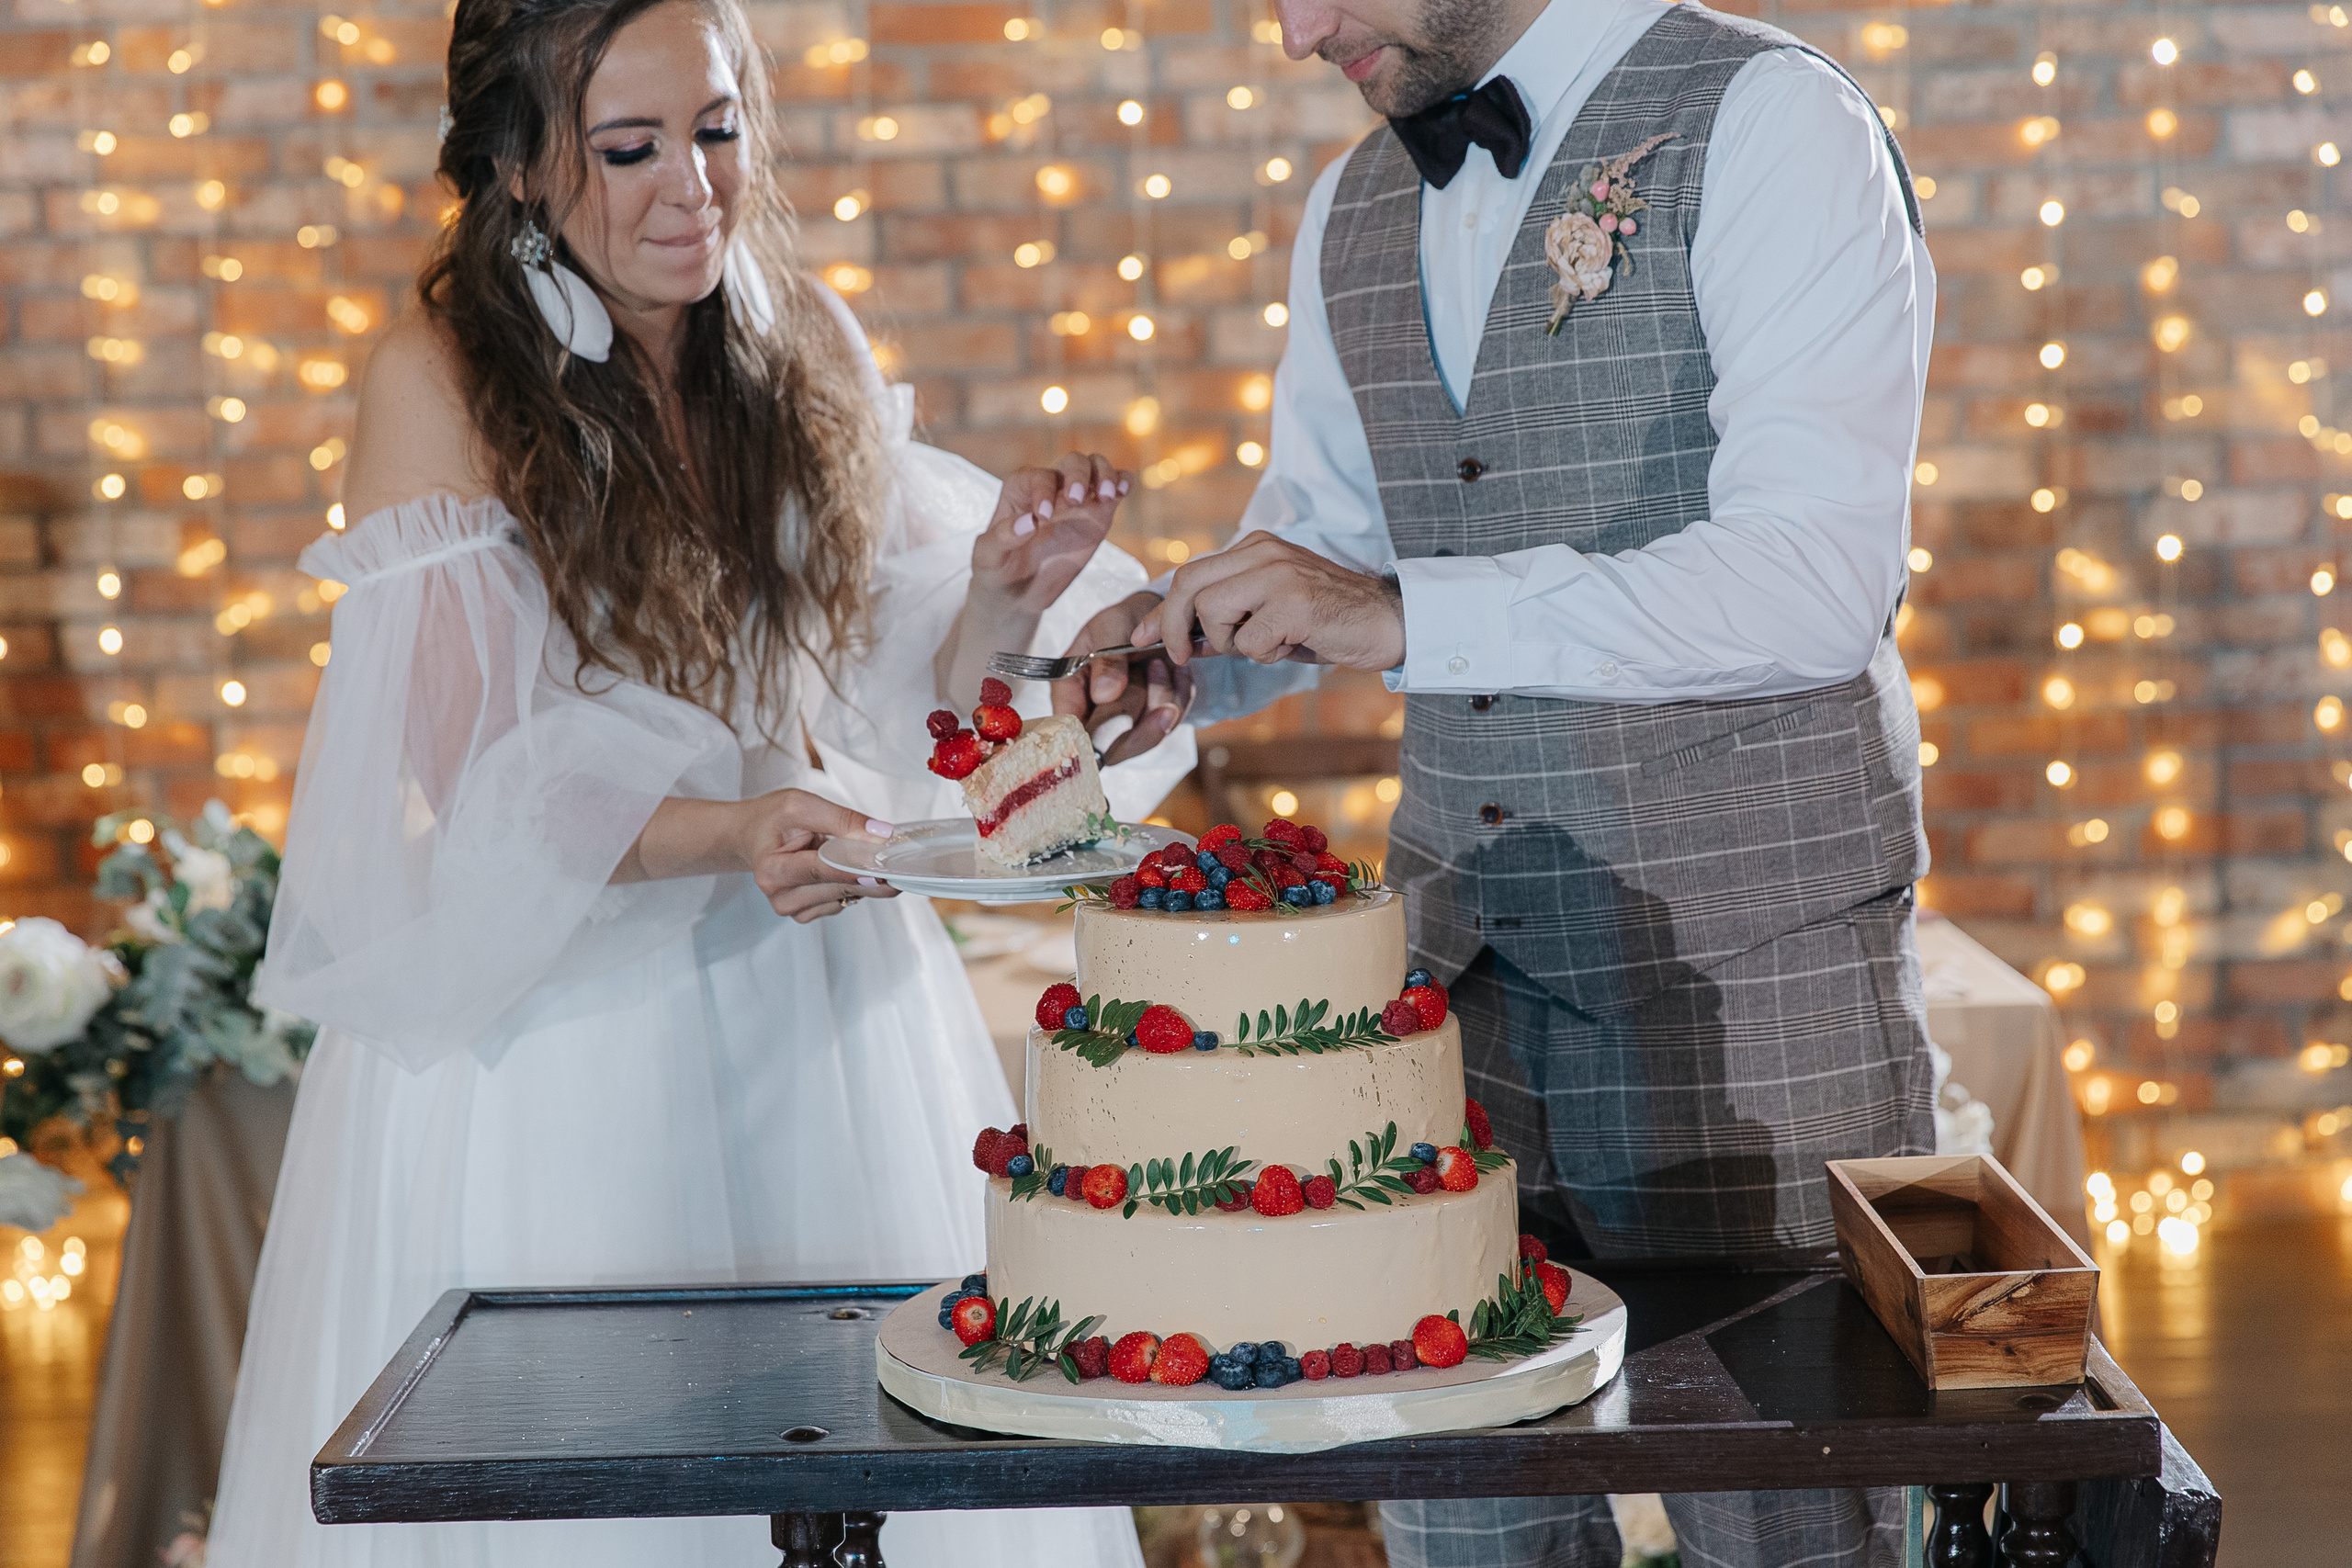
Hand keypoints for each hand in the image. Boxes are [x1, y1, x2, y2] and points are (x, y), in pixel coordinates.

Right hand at [739, 789, 899, 922]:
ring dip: (863, 877)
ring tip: (853, 853)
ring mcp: (794, 909)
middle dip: (871, 872)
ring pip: (848, 896)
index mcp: (773, 869)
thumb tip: (880, 836)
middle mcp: (781, 896)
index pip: (825, 870)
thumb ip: (842, 820)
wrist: (750, 837)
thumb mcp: (801, 804)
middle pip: (841, 887)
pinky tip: (841, 868)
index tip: (888, 865)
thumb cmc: (770, 819)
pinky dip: (853, 884)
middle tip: (896, 858)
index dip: (859, 866)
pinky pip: (844, 901)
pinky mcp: (807, 913)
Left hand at [972, 453, 1134, 615]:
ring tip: (1108, 496)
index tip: (1044, 517)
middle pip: (1072, 462)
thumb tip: (1030, 521)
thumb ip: (1001, 538)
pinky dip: (1123, 482)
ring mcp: (1077, 499)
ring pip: (1096, 467)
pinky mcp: (1099, 513)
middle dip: (1078, 476)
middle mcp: (1051, 487)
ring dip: (1105, 475)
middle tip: (1076, 501)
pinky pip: (1116, 487)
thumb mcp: (987, 558)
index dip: (1043, 491)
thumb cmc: (997, 570)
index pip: (1037, 477)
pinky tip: (1122, 493)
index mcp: (1020, 490)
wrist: (1018, 593)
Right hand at [1050, 590, 1192, 764]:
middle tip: (1156, 673)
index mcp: (1069, 691)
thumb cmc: (1123, 619)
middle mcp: (1092, 714)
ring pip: (1145, 739)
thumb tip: (1104, 695)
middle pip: (1111, 746)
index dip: (1092, 735)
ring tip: (1161, 663)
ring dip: (1163, 700)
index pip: (1071, 730)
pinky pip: (1170, 725)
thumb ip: (1106, 659)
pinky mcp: (1150, 723)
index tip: (1122, 717)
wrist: (1155, 619)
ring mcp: (1123, 723)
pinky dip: (1179, 698)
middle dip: (1141, 715)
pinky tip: (1176, 671)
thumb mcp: (1111, 626)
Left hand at [1144, 531, 1404, 671]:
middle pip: (1189, 584)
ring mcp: (1279, 574)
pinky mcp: (1294, 602)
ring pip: (1213, 611)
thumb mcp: (1272, 614)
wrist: (1390, 621)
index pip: (1191, 574)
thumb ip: (1231, 619)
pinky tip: (1294, 645)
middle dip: (1174, 626)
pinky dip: (1265, 655)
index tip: (1140, 637)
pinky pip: (1250, 640)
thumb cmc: (1329, 622)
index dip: (1161, 610)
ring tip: (1270, 643)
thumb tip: (1184, 640)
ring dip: (1231, 642)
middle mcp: (1264, 552)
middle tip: (1182, 657)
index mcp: (1256, 548)